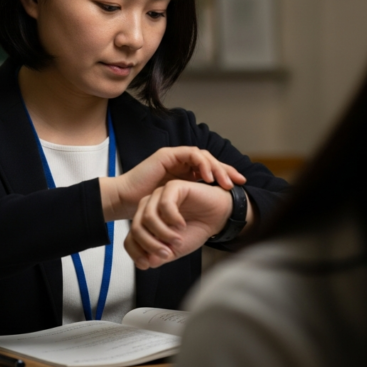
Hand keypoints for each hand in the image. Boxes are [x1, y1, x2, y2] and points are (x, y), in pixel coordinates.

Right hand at [100, 147, 245, 220]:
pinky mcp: (167, 155)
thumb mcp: (178, 207)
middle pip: (210, 162)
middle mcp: (181, 164)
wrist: (126, 202)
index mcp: (185, 175)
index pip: (210, 171)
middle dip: (226, 170)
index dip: (226, 176)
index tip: (240, 187)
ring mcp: (174, 158)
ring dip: (216, 167)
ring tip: (224, 181)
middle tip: (238, 182)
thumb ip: (192, 204)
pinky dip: (201, 164)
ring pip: (203, 156)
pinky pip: (190, 154)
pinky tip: (208, 176)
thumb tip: (213, 212)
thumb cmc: (149, 209)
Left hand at [124, 180, 252, 269]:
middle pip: (137, 228)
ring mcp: (159, 195)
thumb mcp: (175, 250)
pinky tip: (182, 225)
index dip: (137, 253)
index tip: (149, 263)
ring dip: (163, 233)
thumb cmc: (197, 229)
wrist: (218, 217)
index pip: (131, 239)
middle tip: (167, 253)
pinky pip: (164, 204)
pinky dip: (172, 219)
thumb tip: (147, 262)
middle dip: (151, 245)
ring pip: (148, 217)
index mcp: (146, 222)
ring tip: (177, 240)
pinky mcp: (173, 187)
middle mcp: (149, 207)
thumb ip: (159, 256)